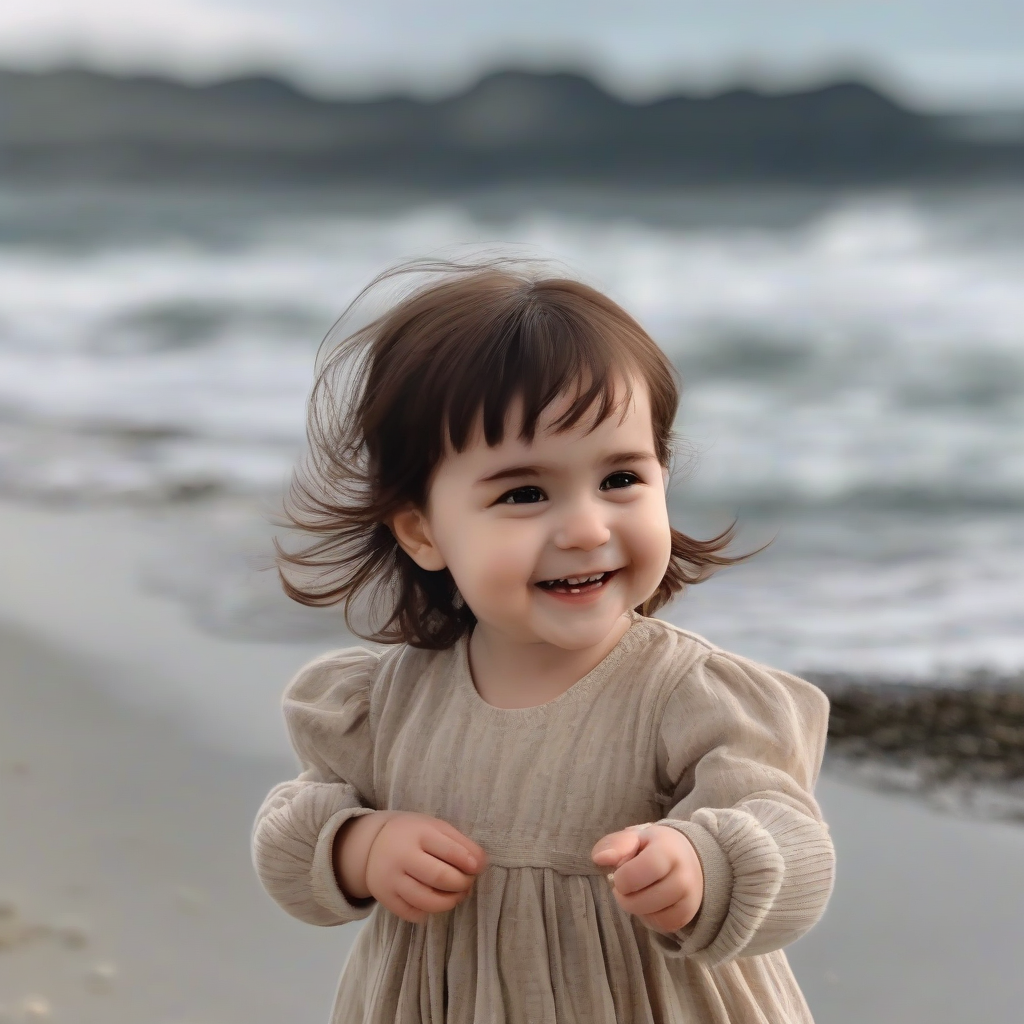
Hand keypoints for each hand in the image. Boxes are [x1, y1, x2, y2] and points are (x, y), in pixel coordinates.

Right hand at [365, 812, 487, 924]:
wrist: (373, 843)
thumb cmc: (414, 834)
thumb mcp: (435, 827)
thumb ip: (460, 843)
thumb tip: (482, 864)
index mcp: (418, 833)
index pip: (449, 851)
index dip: (469, 862)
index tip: (478, 868)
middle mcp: (402, 857)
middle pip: (439, 878)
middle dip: (462, 884)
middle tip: (468, 883)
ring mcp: (391, 880)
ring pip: (427, 901)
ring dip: (450, 902)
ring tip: (457, 895)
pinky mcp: (386, 899)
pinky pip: (413, 914)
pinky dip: (429, 912)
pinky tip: (435, 901)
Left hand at [591, 823, 703, 934]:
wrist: (690, 856)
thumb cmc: (655, 846)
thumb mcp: (636, 837)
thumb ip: (616, 844)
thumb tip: (600, 859)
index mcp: (667, 851)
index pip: (635, 875)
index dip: (621, 878)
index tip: (620, 872)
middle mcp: (682, 876)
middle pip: (640, 902)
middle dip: (624, 896)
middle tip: (627, 884)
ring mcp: (689, 898)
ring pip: (650, 916)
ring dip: (637, 907)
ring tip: (639, 891)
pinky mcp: (688, 914)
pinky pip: (662, 926)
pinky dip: (650, 918)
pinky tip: (650, 903)